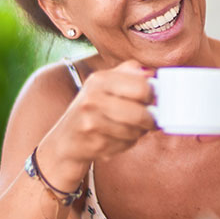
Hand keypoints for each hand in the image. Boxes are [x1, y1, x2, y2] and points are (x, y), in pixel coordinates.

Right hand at [39, 60, 155, 185]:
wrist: (66, 140)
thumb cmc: (93, 109)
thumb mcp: (105, 85)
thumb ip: (129, 74)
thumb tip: (153, 74)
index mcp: (100, 79)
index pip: (142, 86)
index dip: (153, 95)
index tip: (153, 100)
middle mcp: (92, 98)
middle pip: (141, 113)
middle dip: (150, 120)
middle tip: (151, 120)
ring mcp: (91, 121)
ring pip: (135, 131)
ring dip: (138, 133)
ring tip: (130, 128)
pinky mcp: (93, 142)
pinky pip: (125, 144)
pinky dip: (127, 143)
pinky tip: (117, 138)